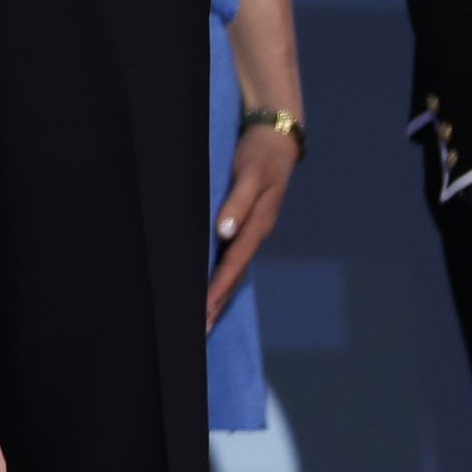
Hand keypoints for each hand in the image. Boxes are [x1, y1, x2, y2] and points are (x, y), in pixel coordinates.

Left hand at [208, 122, 297, 321]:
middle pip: (233, 275)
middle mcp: (253, 233)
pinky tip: (207, 283)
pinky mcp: (242, 223)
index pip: (233, 264)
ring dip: (217, 293)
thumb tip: (224, 231)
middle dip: (217, 302)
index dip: (217, 288)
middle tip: (197, 331)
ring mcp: (249, 230)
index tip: (203, 311)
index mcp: (257, 226)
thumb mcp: (252, 173)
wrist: (274, 140)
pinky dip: (218, 274)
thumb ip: (239, 201)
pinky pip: (229, 255)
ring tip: (201, 318)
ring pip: (231, 269)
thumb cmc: (260, 156)